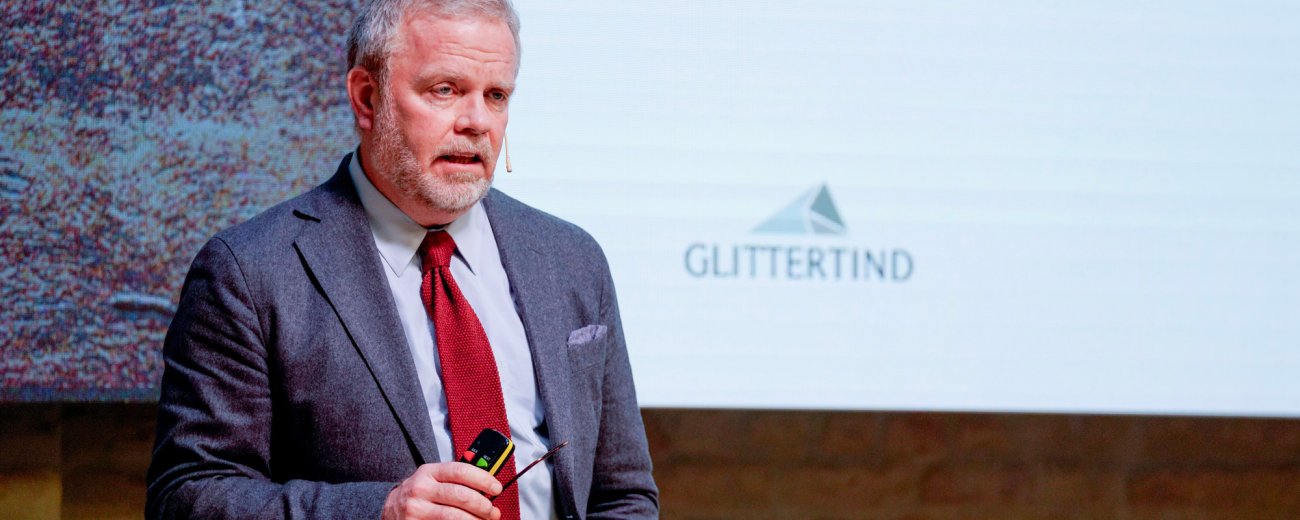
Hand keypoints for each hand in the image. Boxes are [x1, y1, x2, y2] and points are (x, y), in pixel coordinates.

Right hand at [382, 462, 502, 519]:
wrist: (390, 508)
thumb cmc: (420, 493)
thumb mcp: (433, 478)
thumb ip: (456, 479)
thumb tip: (488, 487)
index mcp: (429, 472)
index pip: (460, 471)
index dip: (482, 479)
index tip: (496, 488)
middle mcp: (421, 488)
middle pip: (460, 496)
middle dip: (483, 505)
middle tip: (493, 512)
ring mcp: (416, 509)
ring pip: (453, 516)